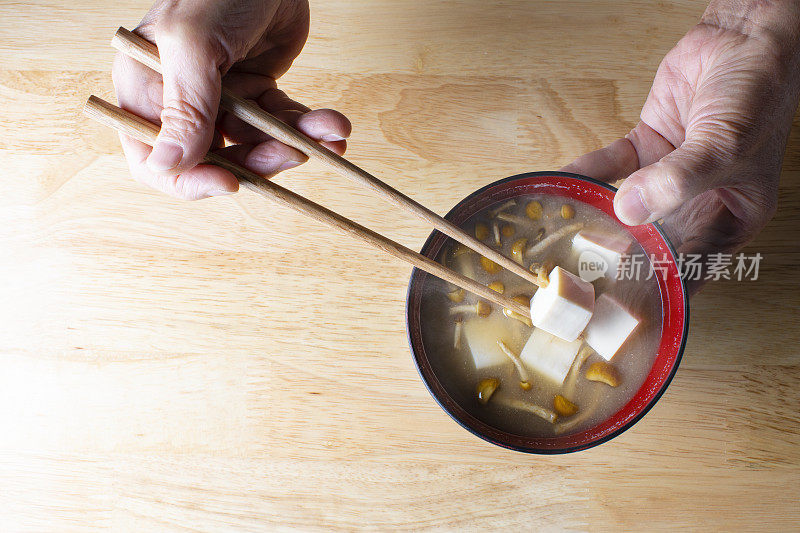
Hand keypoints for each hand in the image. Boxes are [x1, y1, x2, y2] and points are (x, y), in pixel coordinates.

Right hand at [112, 0, 350, 199]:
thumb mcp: (194, 45)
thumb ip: (185, 108)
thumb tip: (168, 167)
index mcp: (147, 91)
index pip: (157, 159)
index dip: (190, 180)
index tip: (230, 183)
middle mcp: (182, 101)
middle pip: (217, 158)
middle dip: (260, 159)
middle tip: (294, 151)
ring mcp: (222, 98)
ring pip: (257, 144)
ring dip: (296, 143)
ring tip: (329, 134)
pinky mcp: (258, 91)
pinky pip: (282, 122)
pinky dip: (309, 127)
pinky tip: (334, 128)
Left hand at [561, 4, 799, 290]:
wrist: (743, 37)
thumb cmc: (758, 95)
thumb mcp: (724, 147)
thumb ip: (677, 181)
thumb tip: (629, 210)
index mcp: (731, 216)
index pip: (693, 265)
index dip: (662, 288)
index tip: (627, 308)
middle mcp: (698, 201)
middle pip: (654, 241)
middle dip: (620, 258)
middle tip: (581, 280)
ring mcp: (667, 174)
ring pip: (627, 205)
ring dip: (598, 217)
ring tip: (563, 240)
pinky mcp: (645, 145)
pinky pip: (610, 165)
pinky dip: (587, 172)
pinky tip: (563, 183)